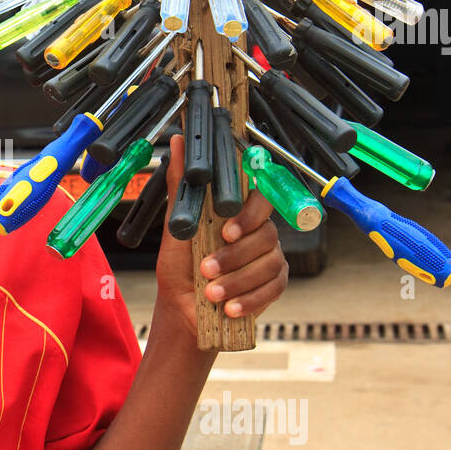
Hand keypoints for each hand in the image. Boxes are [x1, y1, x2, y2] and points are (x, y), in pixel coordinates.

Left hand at [154, 133, 288, 337]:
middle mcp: (258, 231)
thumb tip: (178, 141)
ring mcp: (270, 257)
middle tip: (207, 269)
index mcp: (237, 213)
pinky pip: (273, 287)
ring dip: (237, 280)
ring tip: (211, 293)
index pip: (259, 198)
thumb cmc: (181, 266)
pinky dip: (250, 299)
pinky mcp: (275, 283)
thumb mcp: (175, 226)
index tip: (227, 230)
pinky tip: (229, 307)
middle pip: (266, 233)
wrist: (183, 308)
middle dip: (235, 255)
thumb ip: (181, 184)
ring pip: (269, 262)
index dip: (249, 213)